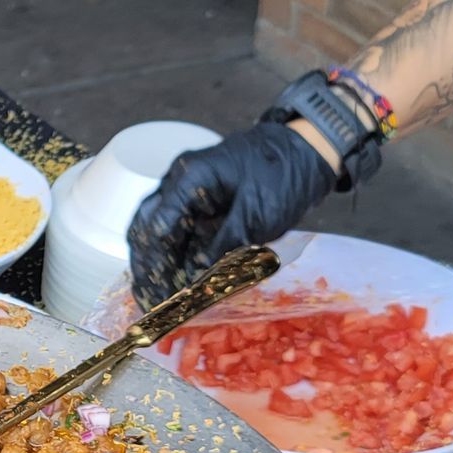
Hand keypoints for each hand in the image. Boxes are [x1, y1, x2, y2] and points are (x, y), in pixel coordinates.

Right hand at [127, 124, 335, 306]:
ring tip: (155, 297)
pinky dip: (176, 256)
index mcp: (189, 178)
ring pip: (159, 232)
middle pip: (147, 228)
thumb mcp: (256, 215)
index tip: (156, 295)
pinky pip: (180, 232)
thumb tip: (197, 275)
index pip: (158, 227)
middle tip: (148, 301)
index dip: (155, 265)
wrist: (306, 152)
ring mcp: (189, 192)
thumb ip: (224, 244)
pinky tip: (176, 280)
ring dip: (157, 264)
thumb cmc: (282, 177)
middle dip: (146, 266)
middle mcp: (180, 183)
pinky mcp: (203, 204)